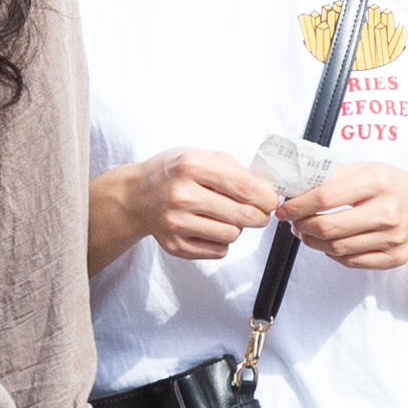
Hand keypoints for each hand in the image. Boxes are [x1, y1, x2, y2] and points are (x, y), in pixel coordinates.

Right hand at [126, 149, 277, 259]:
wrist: (135, 197)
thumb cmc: (172, 173)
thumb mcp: (200, 156)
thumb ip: (235, 170)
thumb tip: (267, 189)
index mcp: (191, 166)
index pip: (245, 188)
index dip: (267, 197)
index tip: (272, 200)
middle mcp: (182, 196)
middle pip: (243, 216)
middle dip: (259, 216)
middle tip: (259, 213)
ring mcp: (177, 224)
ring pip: (232, 235)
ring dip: (236, 227)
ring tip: (223, 216)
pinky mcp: (175, 246)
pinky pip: (218, 251)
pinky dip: (220, 241)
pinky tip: (208, 227)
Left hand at [281, 163, 407, 271]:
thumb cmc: (388, 185)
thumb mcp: (363, 169)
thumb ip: (330, 176)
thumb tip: (293, 186)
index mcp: (377, 183)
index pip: (325, 197)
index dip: (298, 206)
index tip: (284, 209)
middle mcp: (388, 212)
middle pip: (329, 227)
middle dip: (302, 226)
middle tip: (292, 223)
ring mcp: (394, 238)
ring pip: (337, 248)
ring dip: (313, 242)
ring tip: (305, 232)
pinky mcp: (396, 257)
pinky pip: (352, 262)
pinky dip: (333, 255)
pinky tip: (329, 243)